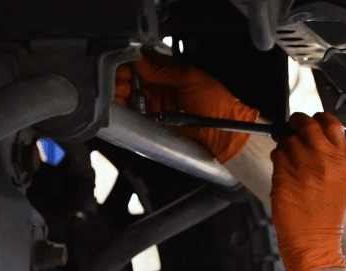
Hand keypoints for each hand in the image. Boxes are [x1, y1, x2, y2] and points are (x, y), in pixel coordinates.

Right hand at [114, 51, 259, 163]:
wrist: (226, 133)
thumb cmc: (218, 104)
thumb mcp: (190, 78)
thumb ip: (164, 70)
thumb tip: (140, 62)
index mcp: (171, 73)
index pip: (143, 64)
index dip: (129, 63)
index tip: (122, 65)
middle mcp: (162, 88)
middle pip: (132, 79)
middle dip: (121, 78)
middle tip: (119, 81)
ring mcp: (158, 104)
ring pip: (130, 95)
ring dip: (120, 93)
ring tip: (119, 93)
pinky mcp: (157, 121)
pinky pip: (136, 113)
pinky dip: (125, 109)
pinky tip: (121, 104)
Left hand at [270, 112, 345, 270]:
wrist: (313, 239)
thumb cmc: (326, 214)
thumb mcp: (342, 181)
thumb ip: (333, 155)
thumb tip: (319, 135)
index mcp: (341, 161)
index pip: (332, 123)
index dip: (321, 118)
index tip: (316, 121)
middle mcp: (321, 159)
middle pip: (306, 123)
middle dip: (298, 122)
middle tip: (295, 127)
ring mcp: (300, 165)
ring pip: (287, 138)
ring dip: (286, 144)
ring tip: (293, 162)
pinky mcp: (282, 173)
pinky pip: (276, 154)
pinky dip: (278, 160)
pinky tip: (286, 174)